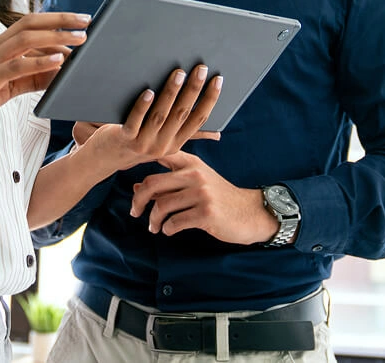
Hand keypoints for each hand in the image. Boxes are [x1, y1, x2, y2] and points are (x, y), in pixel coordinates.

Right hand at [0, 12, 88, 133]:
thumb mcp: (6, 86)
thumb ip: (31, 78)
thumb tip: (60, 72)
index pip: (30, 24)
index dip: (55, 20)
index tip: (79, 19)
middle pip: (31, 24)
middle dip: (60, 20)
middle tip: (86, 21)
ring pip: (26, 40)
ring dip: (55, 38)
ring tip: (79, 39)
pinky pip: (16, 65)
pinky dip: (39, 62)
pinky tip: (58, 61)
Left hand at [74, 66, 222, 173]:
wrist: (104, 158)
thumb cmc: (136, 142)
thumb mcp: (163, 140)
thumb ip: (183, 131)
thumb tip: (216, 133)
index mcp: (176, 143)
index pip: (198, 120)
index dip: (209, 99)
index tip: (218, 79)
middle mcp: (162, 146)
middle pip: (181, 114)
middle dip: (193, 89)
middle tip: (200, 68)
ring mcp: (143, 143)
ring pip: (160, 116)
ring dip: (171, 93)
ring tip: (178, 73)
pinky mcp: (124, 139)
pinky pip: (135, 121)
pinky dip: (142, 106)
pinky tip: (148, 91)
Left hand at [130, 151, 279, 244]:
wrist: (250, 212)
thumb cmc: (219, 198)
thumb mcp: (195, 183)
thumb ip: (168, 183)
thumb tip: (135, 188)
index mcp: (191, 163)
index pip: (159, 156)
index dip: (140, 163)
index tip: (134, 181)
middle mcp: (195, 174)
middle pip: (152, 183)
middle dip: (138, 200)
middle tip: (135, 211)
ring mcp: (201, 193)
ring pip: (162, 205)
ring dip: (153, 220)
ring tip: (154, 227)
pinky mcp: (206, 213)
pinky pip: (175, 222)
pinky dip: (167, 228)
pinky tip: (169, 230)